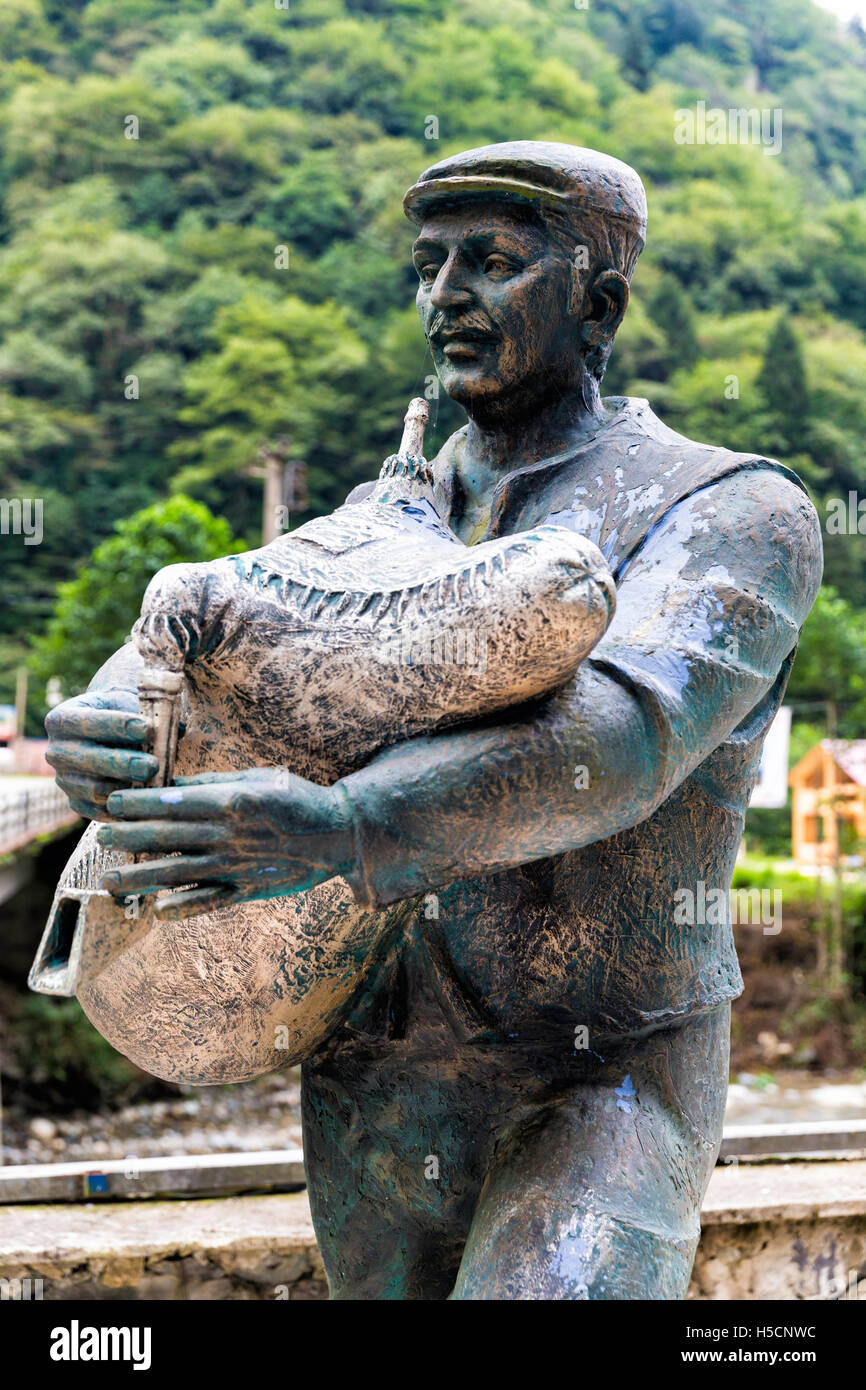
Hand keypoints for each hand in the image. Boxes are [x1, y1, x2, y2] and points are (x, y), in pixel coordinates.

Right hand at [45, 689, 158, 820]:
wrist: (111, 735)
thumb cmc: (125, 714)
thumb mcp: (133, 705)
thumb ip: (152, 714)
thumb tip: (177, 729)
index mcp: (62, 719)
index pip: (87, 722)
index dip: (118, 725)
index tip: (148, 728)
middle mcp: (56, 751)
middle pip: (88, 759)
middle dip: (123, 762)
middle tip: (152, 764)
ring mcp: (64, 780)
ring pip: (94, 789)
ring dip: (126, 788)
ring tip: (153, 783)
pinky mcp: (76, 803)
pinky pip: (99, 811)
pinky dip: (123, 809)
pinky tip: (146, 801)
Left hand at [94, 768, 356, 917]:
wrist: (339, 833)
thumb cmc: (296, 798)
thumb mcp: (258, 777)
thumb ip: (215, 781)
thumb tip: (173, 783)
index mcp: (231, 801)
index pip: (174, 802)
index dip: (139, 804)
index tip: (112, 803)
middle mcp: (230, 834)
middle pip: (169, 837)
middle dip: (130, 837)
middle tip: (100, 836)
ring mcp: (239, 865)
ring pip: (180, 872)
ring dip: (142, 877)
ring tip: (111, 880)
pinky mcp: (250, 889)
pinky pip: (211, 901)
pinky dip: (185, 908)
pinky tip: (158, 912)